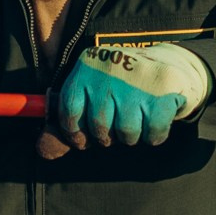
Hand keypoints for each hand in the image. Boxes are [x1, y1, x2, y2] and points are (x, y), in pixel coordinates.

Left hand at [45, 39, 213, 156]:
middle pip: (99, 126)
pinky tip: (155, 119)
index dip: (74, 132)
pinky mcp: (163, 94)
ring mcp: (138, 82)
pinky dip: (154, 135)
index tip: (82, 140)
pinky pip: (152, 135)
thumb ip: (68, 123)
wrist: (172, 64)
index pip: (69, 109)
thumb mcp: (93, 93)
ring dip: (132, 136)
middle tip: (116, 126)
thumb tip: (43, 150)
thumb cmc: (123, 86)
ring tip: (137, 118)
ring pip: (127, 134)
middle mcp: (110, 69)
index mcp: (87, 65)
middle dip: (107, 136)